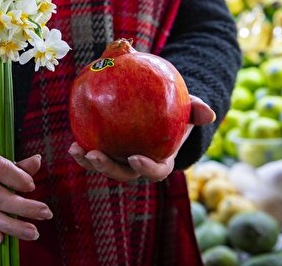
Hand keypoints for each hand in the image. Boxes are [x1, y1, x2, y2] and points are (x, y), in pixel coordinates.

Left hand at [68, 95, 215, 181]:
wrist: (162, 113)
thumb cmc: (177, 112)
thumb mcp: (189, 107)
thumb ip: (196, 109)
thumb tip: (208, 113)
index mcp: (160, 160)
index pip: (154, 171)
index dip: (145, 168)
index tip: (134, 157)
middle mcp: (138, 165)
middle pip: (122, 173)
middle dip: (107, 168)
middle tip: (94, 154)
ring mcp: (121, 160)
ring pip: (104, 167)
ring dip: (89, 162)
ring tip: (75, 149)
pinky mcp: (107, 151)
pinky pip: (94, 153)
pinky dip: (83, 151)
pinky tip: (73, 143)